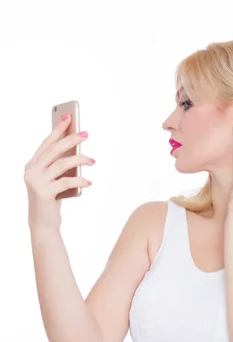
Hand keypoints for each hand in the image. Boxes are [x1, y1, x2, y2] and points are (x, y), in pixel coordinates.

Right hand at [24, 115, 94, 231]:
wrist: (43, 224)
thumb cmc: (51, 200)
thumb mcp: (54, 180)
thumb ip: (60, 167)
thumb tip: (77, 150)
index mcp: (32, 165)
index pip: (46, 143)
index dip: (57, 130)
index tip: (68, 117)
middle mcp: (31, 171)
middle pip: (54, 150)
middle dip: (71, 139)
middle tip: (86, 133)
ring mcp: (36, 182)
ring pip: (61, 164)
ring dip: (80, 160)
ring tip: (93, 160)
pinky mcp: (44, 193)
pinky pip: (66, 182)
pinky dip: (80, 180)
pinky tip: (89, 181)